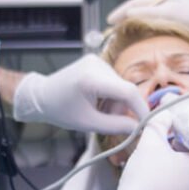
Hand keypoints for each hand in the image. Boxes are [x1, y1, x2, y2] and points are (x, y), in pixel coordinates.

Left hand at [13, 54, 148, 133]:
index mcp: (92, 78)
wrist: (42, 95)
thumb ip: (116, 126)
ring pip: (120, 87)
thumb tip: (138, 129)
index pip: (128, 91)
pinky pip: (114, 82)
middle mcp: (97, 64)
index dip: (141, 109)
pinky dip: (110, 96)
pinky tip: (96, 102)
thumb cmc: (61, 111)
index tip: (146, 124)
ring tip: (98, 112)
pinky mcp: (97, 62)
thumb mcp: (88, 123)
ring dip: (115, 103)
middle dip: (122, 109)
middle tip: (109, 123)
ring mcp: (97, 61)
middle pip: (124, 91)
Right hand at [107, 0, 188, 40]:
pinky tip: (143, 44)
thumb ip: (150, 13)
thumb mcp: (172, 14)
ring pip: (146, 21)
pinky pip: (155, 29)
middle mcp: (164, 7)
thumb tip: (129, 14)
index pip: (135, 4)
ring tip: (123, 38)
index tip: (109, 21)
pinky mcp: (177, 27)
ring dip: (133, 28)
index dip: (121, 12)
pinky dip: (145, 35)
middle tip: (112, 31)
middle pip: (138, 12)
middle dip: (124, 20)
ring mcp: (170, 17)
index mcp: (161, 1)